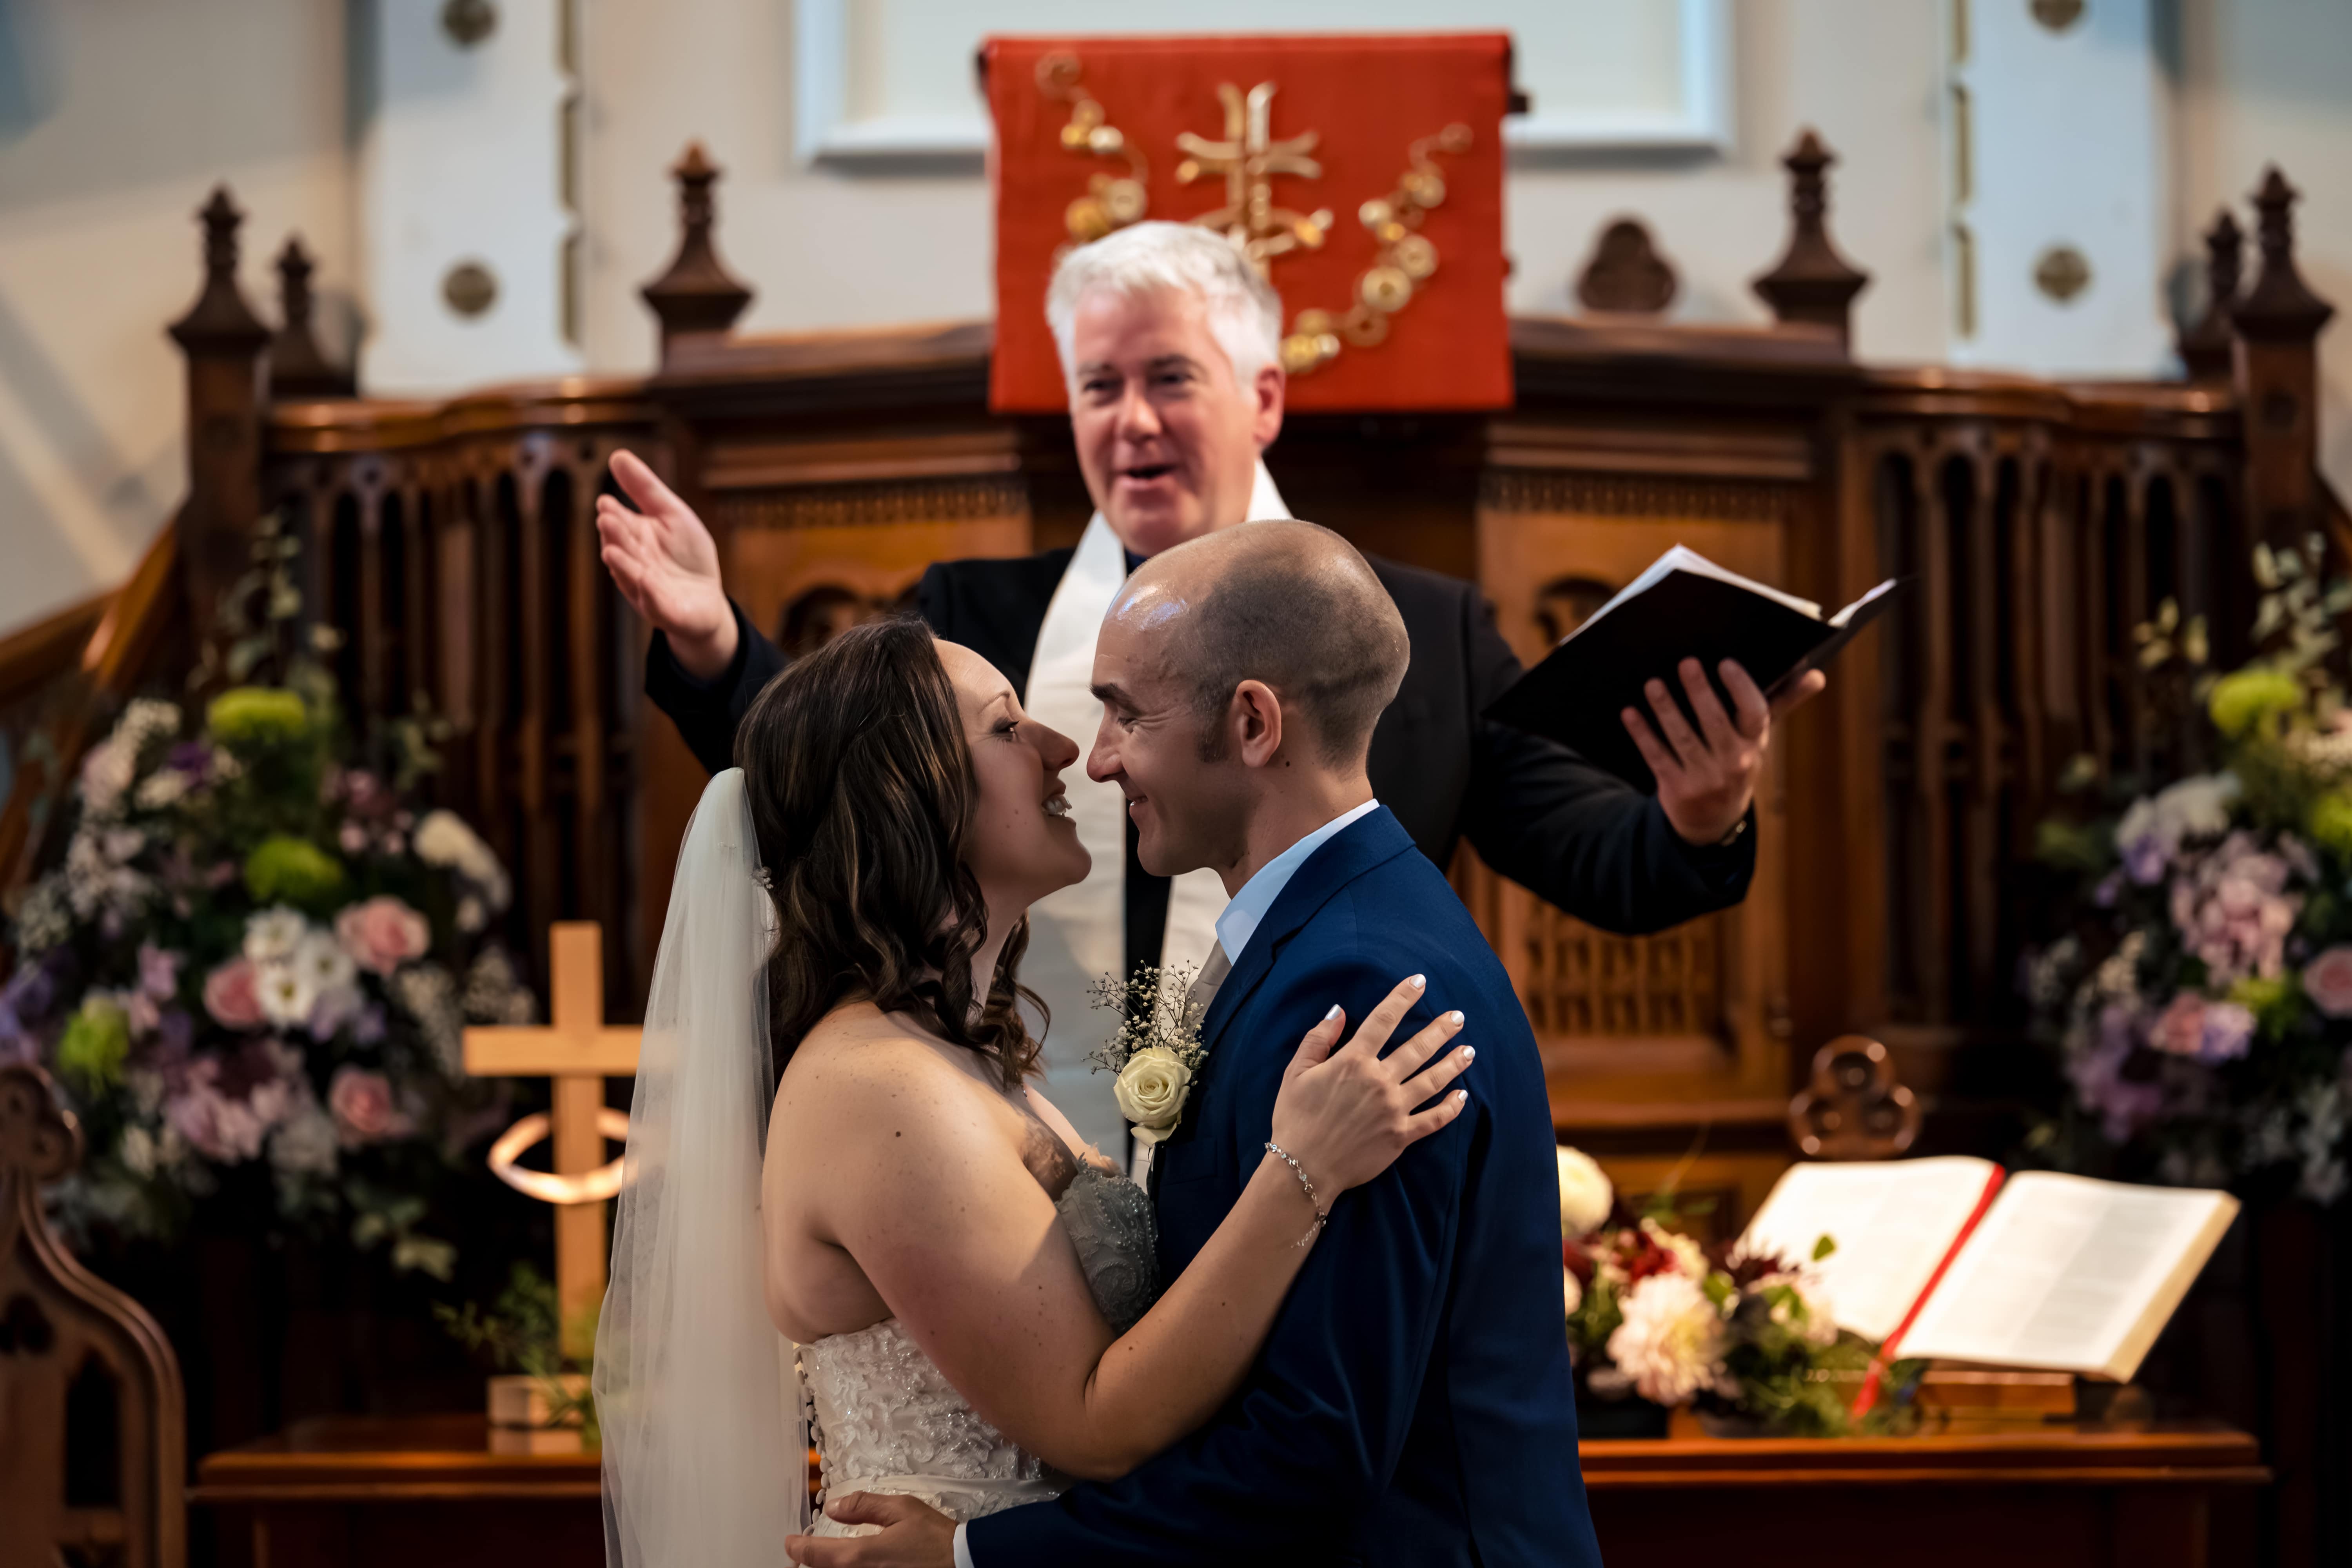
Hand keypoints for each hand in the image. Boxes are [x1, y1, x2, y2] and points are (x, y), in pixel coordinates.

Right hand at [595, 448, 737, 678]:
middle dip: (614, 535)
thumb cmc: (686, 555)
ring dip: (623, 564)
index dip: (613, 514)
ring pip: (631, 577)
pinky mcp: (665, 612)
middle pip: (622, 548)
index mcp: (634, 539)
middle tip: (607, 519)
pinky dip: (649, 592)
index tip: (606, 502)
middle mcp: (633, 564)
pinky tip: (645, 579)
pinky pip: (654, 604)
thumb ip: (645, 489)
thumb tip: (617, 455)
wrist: (706, 600)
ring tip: (612, 551)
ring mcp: (646, 590)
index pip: (620, 524)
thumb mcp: (672, 514)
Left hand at [784, 1492, 956, 1567]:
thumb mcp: (901, 1509)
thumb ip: (864, 1506)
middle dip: (810, 1563)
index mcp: (860, 1555)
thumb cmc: (934, 1537)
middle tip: (803, 1553)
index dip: (797, 1549)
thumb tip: (833, 1507)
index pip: (815, 1556)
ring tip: (822, 1560)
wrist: (962, 1563)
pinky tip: (850, 1564)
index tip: (790, 1543)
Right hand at [1268, 974, 1473, 1196]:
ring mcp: (1393, 1109)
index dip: (1403, 997)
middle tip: (1459, 1016)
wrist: (1303, 1168)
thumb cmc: (1294, 1118)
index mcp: (1352, 1061)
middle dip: (1441, 1029)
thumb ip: (1318, 1039)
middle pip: (1418, 1047)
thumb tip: (1338, 1010)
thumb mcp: (1295, 1073)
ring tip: (1469, 1050)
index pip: (1383, 1019)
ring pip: (1432, 1080)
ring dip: (1453, 1063)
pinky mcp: (1400, 1136)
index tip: (1419, 982)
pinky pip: (1433, 1119)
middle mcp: (1378, 1081)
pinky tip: (1463, 1096)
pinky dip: (1451, 1108)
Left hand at [1621, 659, 1826, 845]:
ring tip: (1653, 684)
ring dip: (1667, 710)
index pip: (1756, 714)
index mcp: (1755, 744)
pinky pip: (1657, 757)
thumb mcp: (1759, 738)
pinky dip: (1642, 734)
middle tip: (1685, 662)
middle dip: (1700, 692)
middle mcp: (1734, 763)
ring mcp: (1704, 779)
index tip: (1726, 663)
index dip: (1741, 688)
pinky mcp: (1676, 789)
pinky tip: (1629, 713)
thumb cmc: (1736, 761)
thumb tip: (1817, 675)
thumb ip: (1783, 702)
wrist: (1713, 821)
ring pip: (1683, 739)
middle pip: (1716, 723)